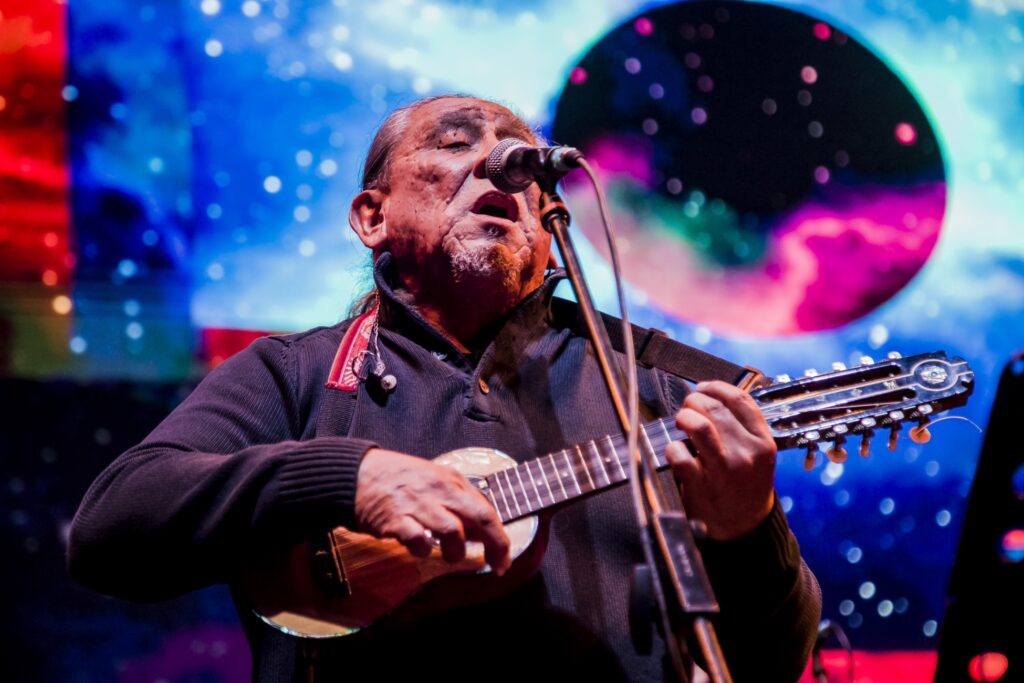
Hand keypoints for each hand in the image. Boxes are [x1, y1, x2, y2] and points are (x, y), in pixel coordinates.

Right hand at [354, 448, 511, 574]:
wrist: (355, 473)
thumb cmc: (395, 479)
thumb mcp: (432, 480)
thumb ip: (456, 501)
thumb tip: (480, 531)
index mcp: (450, 480)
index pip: (487, 509)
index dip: (500, 537)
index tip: (503, 558)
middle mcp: (439, 490)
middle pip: (480, 517)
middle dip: (495, 544)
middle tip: (497, 565)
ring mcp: (418, 504)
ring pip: (453, 530)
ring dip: (457, 550)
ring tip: (451, 557)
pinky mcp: (396, 518)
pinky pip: (418, 540)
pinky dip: (424, 550)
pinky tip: (420, 549)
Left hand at [665, 381, 775, 540]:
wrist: (744, 528)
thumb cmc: (745, 486)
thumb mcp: (757, 455)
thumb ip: (741, 428)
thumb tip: (710, 396)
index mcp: (763, 442)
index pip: (740, 400)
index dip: (716, 388)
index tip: (703, 388)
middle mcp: (747, 453)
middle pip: (715, 409)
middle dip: (694, 401)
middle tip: (687, 407)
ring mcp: (725, 469)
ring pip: (699, 426)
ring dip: (684, 417)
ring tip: (681, 422)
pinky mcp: (702, 485)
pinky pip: (680, 454)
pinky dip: (672, 447)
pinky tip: (675, 450)